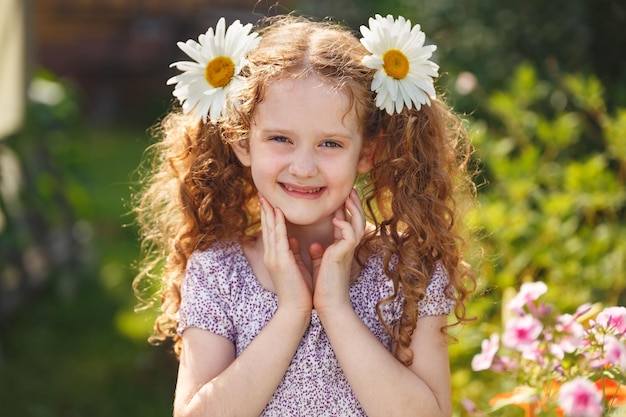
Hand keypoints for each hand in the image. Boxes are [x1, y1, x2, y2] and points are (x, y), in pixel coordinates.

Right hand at [259, 195, 312, 312]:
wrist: (296, 310)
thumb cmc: (299, 290)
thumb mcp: (295, 267)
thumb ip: (293, 253)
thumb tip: (294, 241)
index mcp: (274, 257)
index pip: (270, 233)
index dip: (269, 216)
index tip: (268, 202)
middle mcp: (271, 256)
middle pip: (266, 228)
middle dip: (265, 210)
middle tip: (262, 194)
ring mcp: (274, 258)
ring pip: (271, 230)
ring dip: (269, 212)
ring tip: (268, 197)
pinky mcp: (281, 261)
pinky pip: (279, 238)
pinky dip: (278, 224)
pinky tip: (278, 212)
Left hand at [311, 189, 365, 314]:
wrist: (327, 304)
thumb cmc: (323, 287)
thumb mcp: (320, 265)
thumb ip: (319, 252)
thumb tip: (314, 244)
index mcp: (340, 247)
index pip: (346, 222)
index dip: (345, 208)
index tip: (341, 194)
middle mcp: (346, 247)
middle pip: (357, 218)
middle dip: (354, 203)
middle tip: (350, 189)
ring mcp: (347, 251)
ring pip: (358, 223)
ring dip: (354, 209)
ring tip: (348, 196)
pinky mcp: (343, 256)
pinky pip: (350, 236)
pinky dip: (345, 226)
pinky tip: (336, 219)